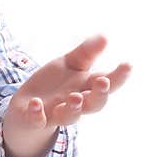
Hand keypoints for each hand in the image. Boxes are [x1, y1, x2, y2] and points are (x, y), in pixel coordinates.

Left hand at [5, 34, 130, 133]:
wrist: (27, 104)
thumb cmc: (55, 83)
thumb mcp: (70, 63)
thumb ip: (86, 52)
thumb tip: (105, 36)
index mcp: (86, 87)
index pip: (108, 83)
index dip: (119, 76)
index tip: (128, 64)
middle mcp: (75, 103)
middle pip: (94, 104)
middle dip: (100, 95)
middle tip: (103, 81)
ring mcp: (56, 113)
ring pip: (69, 116)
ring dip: (73, 108)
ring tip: (74, 97)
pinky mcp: (35, 119)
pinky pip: (37, 120)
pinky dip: (36, 114)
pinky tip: (36, 103)